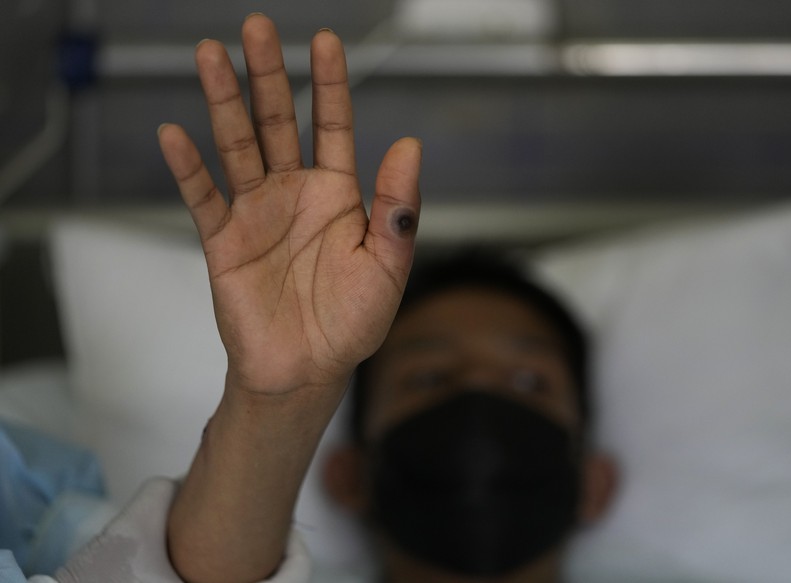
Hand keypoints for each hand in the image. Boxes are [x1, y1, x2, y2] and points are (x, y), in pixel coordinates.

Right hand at [158, 14, 420, 395]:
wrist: (307, 370)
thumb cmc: (351, 323)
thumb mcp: (388, 266)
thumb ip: (397, 208)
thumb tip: (411, 146)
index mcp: (338, 195)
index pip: (333, 126)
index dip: (330, 84)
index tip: (325, 41)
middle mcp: (294, 194)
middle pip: (280, 122)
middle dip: (269, 75)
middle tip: (257, 28)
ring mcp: (256, 214)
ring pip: (238, 146)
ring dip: (223, 102)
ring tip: (211, 55)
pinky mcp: (224, 241)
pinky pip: (203, 198)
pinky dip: (188, 168)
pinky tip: (174, 134)